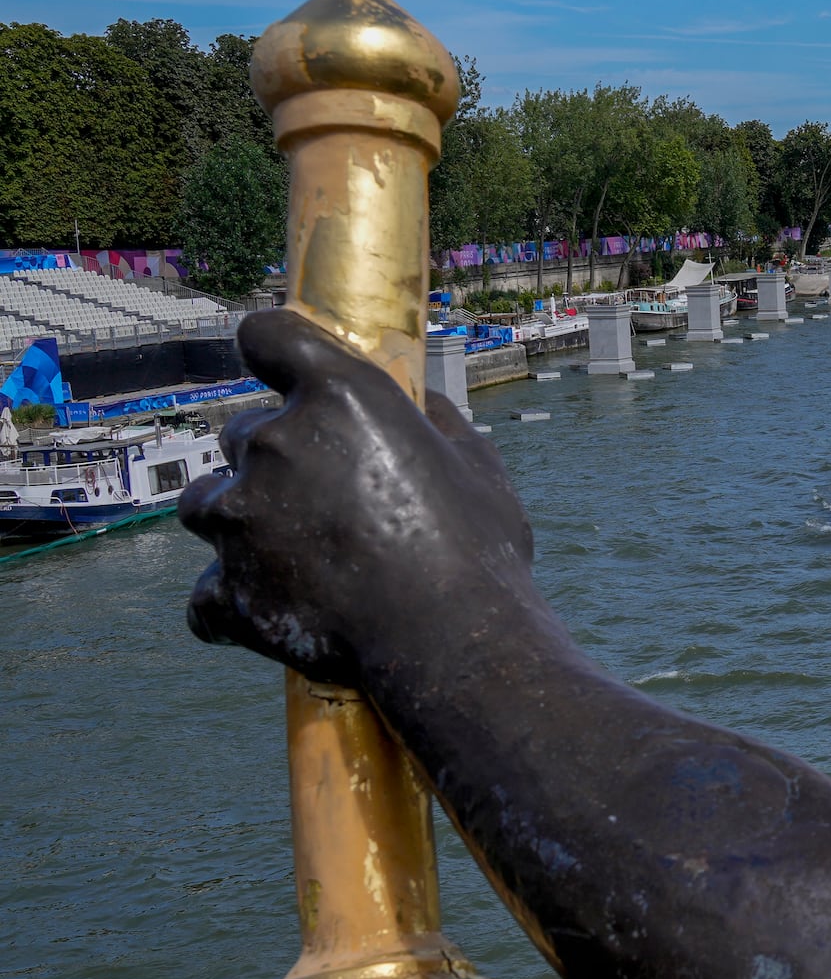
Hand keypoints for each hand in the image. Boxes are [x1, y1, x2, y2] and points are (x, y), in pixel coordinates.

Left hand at [180, 310, 535, 685]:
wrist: (453, 644)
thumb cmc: (479, 549)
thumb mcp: (477, 463)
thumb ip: (434, 420)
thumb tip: (418, 403)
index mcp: (339, 397)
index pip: (268, 335)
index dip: (273, 348)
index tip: (281, 367)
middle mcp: (275, 443)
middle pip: (240, 430)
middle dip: (273, 456)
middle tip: (324, 494)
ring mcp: (240, 517)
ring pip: (205, 501)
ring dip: (236, 516)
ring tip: (287, 548)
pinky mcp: (227, 587)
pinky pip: (203, 591)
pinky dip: (228, 599)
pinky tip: (265, 605)